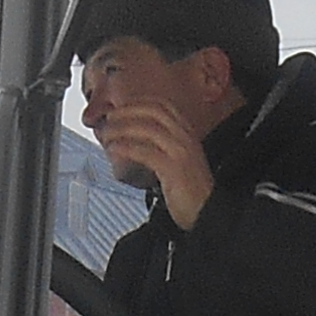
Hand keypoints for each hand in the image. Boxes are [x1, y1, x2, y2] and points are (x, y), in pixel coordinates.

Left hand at [93, 73, 224, 228]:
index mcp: (187, 133)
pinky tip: (114, 149)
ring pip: (147, 128)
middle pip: (153, 111)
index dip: (138, 103)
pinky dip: (126, 147)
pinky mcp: (174, 169)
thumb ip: (160, 147)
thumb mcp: (177, 161)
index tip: (120, 107)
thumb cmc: (190, 191)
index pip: (162, 105)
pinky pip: (145, 151)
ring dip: (122, 128)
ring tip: (107, 134)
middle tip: (109, 118)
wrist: (208, 212)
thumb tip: (131, 139)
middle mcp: (186, 137)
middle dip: (127, 111)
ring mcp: (181, 152)